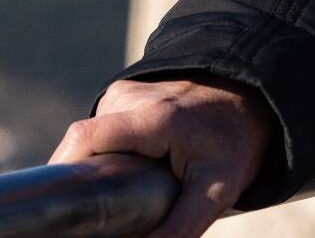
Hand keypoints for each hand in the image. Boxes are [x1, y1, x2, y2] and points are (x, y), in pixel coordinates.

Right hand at [50, 74, 276, 237]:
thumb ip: (179, 228)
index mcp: (152, 118)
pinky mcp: (123, 94)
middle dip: (80, 181)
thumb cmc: (235, 141)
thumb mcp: (217, 189)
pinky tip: (121, 174)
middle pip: (79, 145)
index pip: (84, 140)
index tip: (62, 211)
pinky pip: (100, 131)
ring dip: (93, 169)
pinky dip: (102, 155)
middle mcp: (130, 97)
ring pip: (88, 140)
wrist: (251, 95)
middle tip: (95, 215)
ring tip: (115, 193)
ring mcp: (124, 91)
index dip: (63, 173)